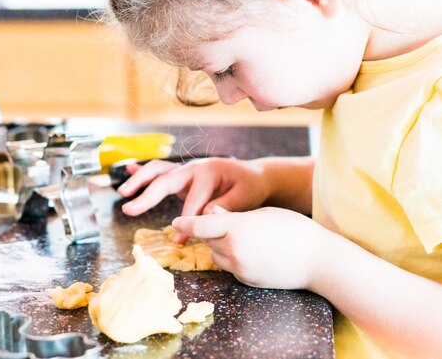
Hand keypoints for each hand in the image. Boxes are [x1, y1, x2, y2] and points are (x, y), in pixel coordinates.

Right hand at [117, 157, 270, 218]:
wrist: (253, 175)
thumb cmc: (248, 188)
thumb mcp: (243, 199)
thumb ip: (223, 206)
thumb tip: (204, 215)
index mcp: (209, 172)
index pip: (192, 201)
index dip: (186, 222)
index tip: (178, 242)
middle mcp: (194, 167)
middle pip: (166, 180)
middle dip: (147, 196)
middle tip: (128, 210)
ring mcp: (186, 169)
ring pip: (158, 170)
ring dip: (139, 180)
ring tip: (123, 192)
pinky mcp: (182, 174)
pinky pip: (160, 170)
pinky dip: (144, 170)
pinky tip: (129, 169)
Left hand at [172, 206, 327, 289]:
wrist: (318, 261)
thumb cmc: (293, 229)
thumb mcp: (262, 214)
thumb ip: (234, 215)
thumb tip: (213, 214)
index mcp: (235, 228)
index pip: (199, 225)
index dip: (186, 222)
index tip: (175, 221)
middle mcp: (233, 250)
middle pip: (208, 239)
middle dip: (211, 231)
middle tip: (227, 223)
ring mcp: (239, 268)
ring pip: (217, 255)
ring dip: (221, 246)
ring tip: (246, 237)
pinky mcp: (245, 280)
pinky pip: (230, 266)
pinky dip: (233, 259)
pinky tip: (254, 252)